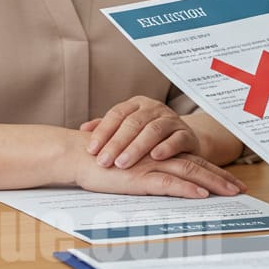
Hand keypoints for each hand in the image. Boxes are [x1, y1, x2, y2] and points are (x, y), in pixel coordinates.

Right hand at [75, 147, 245, 198]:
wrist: (79, 155)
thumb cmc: (103, 164)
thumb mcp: (130, 170)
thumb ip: (148, 174)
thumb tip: (167, 187)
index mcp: (160, 155)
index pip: (193, 162)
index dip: (214, 172)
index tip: (232, 182)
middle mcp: (160, 157)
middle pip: (198, 166)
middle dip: (222, 178)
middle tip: (241, 189)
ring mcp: (151, 166)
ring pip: (189, 173)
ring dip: (212, 183)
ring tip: (231, 192)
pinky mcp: (139, 177)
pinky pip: (168, 182)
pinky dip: (186, 189)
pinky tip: (201, 194)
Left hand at [81, 96, 197, 167]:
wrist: (182, 140)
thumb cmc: (147, 137)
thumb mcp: (127, 130)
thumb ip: (106, 128)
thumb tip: (82, 129)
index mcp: (137, 104)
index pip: (117, 114)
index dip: (103, 131)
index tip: (91, 150)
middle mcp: (154, 108)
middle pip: (134, 123)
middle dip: (117, 143)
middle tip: (104, 161)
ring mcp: (172, 119)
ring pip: (154, 130)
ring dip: (137, 147)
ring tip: (123, 164)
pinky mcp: (186, 134)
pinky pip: (177, 138)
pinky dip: (166, 147)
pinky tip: (156, 157)